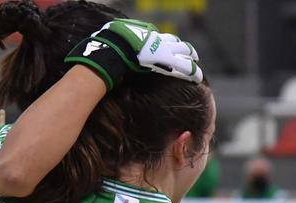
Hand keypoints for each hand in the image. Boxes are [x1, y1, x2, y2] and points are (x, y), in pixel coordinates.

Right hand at [65, 20, 201, 90]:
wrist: (110, 50)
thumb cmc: (104, 47)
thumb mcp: (107, 41)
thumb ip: (110, 44)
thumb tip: (97, 49)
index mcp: (141, 33)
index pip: (157, 38)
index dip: (164, 44)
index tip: (169, 49)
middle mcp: (155, 38)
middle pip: (173, 42)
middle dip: (182, 50)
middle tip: (190, 56)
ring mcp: (161, 48)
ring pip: (182, 53)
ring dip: (190, 62)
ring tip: (197, 71)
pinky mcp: (166, 60)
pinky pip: (182, 66)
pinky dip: (191, 71)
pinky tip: (198, 77)